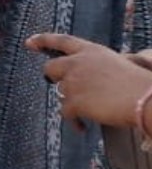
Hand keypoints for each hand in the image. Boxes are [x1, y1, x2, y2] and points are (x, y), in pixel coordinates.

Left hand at [32, 33, 151, 127]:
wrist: (145, 99)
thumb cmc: (139, 84)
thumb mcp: (118, 65)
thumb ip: (96, 68)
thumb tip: (84, 82)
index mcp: (92, 51)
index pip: (62, 40)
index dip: (43, 40)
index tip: (29, 43)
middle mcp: (78, 62)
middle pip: (51, 68)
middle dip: (54, 77)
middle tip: (65, 88)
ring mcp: (73, 82)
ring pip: (61, 93)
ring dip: (73, 102)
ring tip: (93, 109)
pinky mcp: (74, 101)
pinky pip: (66, 113)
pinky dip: (74, 122)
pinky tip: (82, 127)